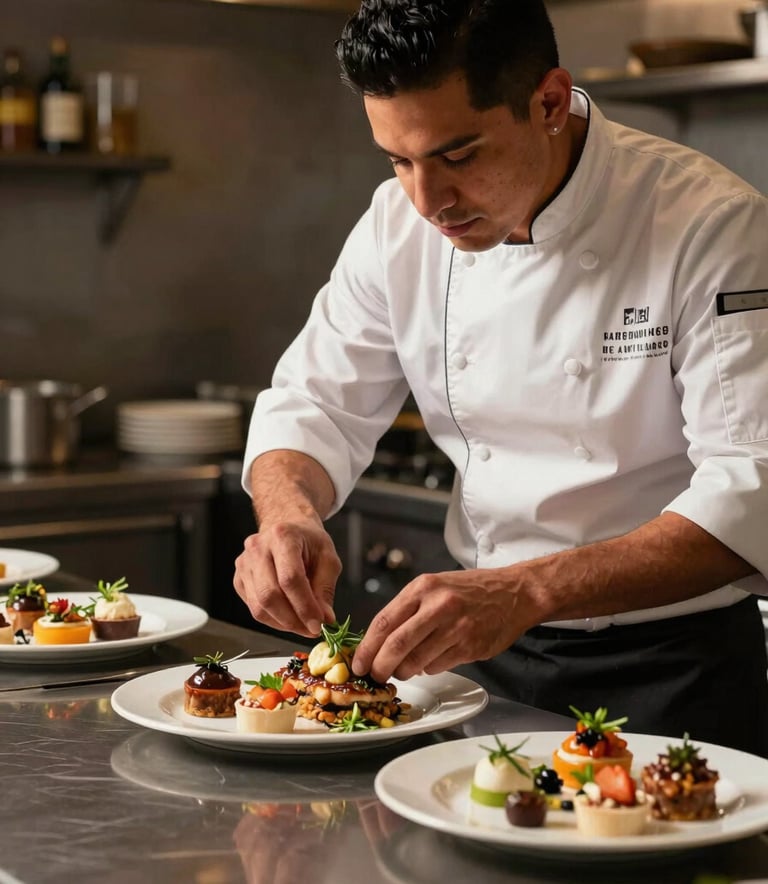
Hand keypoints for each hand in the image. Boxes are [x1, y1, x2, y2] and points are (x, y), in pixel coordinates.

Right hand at [233, 519, 340, 636]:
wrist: (287, 527)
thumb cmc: (308, 541)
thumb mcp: (328, 558)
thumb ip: (326, 588)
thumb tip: (325, 619)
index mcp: (283, 536)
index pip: (290, 578)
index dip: (304, 606)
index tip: (318, 624)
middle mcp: (257, 548)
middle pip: (269, 595)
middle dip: (292, 620)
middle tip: (311, 630)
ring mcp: (244, 564)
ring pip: (259, 606)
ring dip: (283, 623)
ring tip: (302, 625)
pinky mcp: (239, 579)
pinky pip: (254, 608)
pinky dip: (273, 619)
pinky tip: (289, 616)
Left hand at [351, 567, 534, 682]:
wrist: (514, 592)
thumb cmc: (470, 590)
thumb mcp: (434, 586)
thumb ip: (408, 609)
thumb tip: (378, 641)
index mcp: (423, 588)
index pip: (384, 622)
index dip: (367, 647)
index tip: (358, 663)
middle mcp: (438, 605)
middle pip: (396, 645)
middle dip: (380, 666)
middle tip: (375, 675)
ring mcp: (456, 627)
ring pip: (416, 661)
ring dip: (404, 671)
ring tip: (404, 669)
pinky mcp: (470, 646)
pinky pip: (437, 666)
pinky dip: (427, 669)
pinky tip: (430, 661)